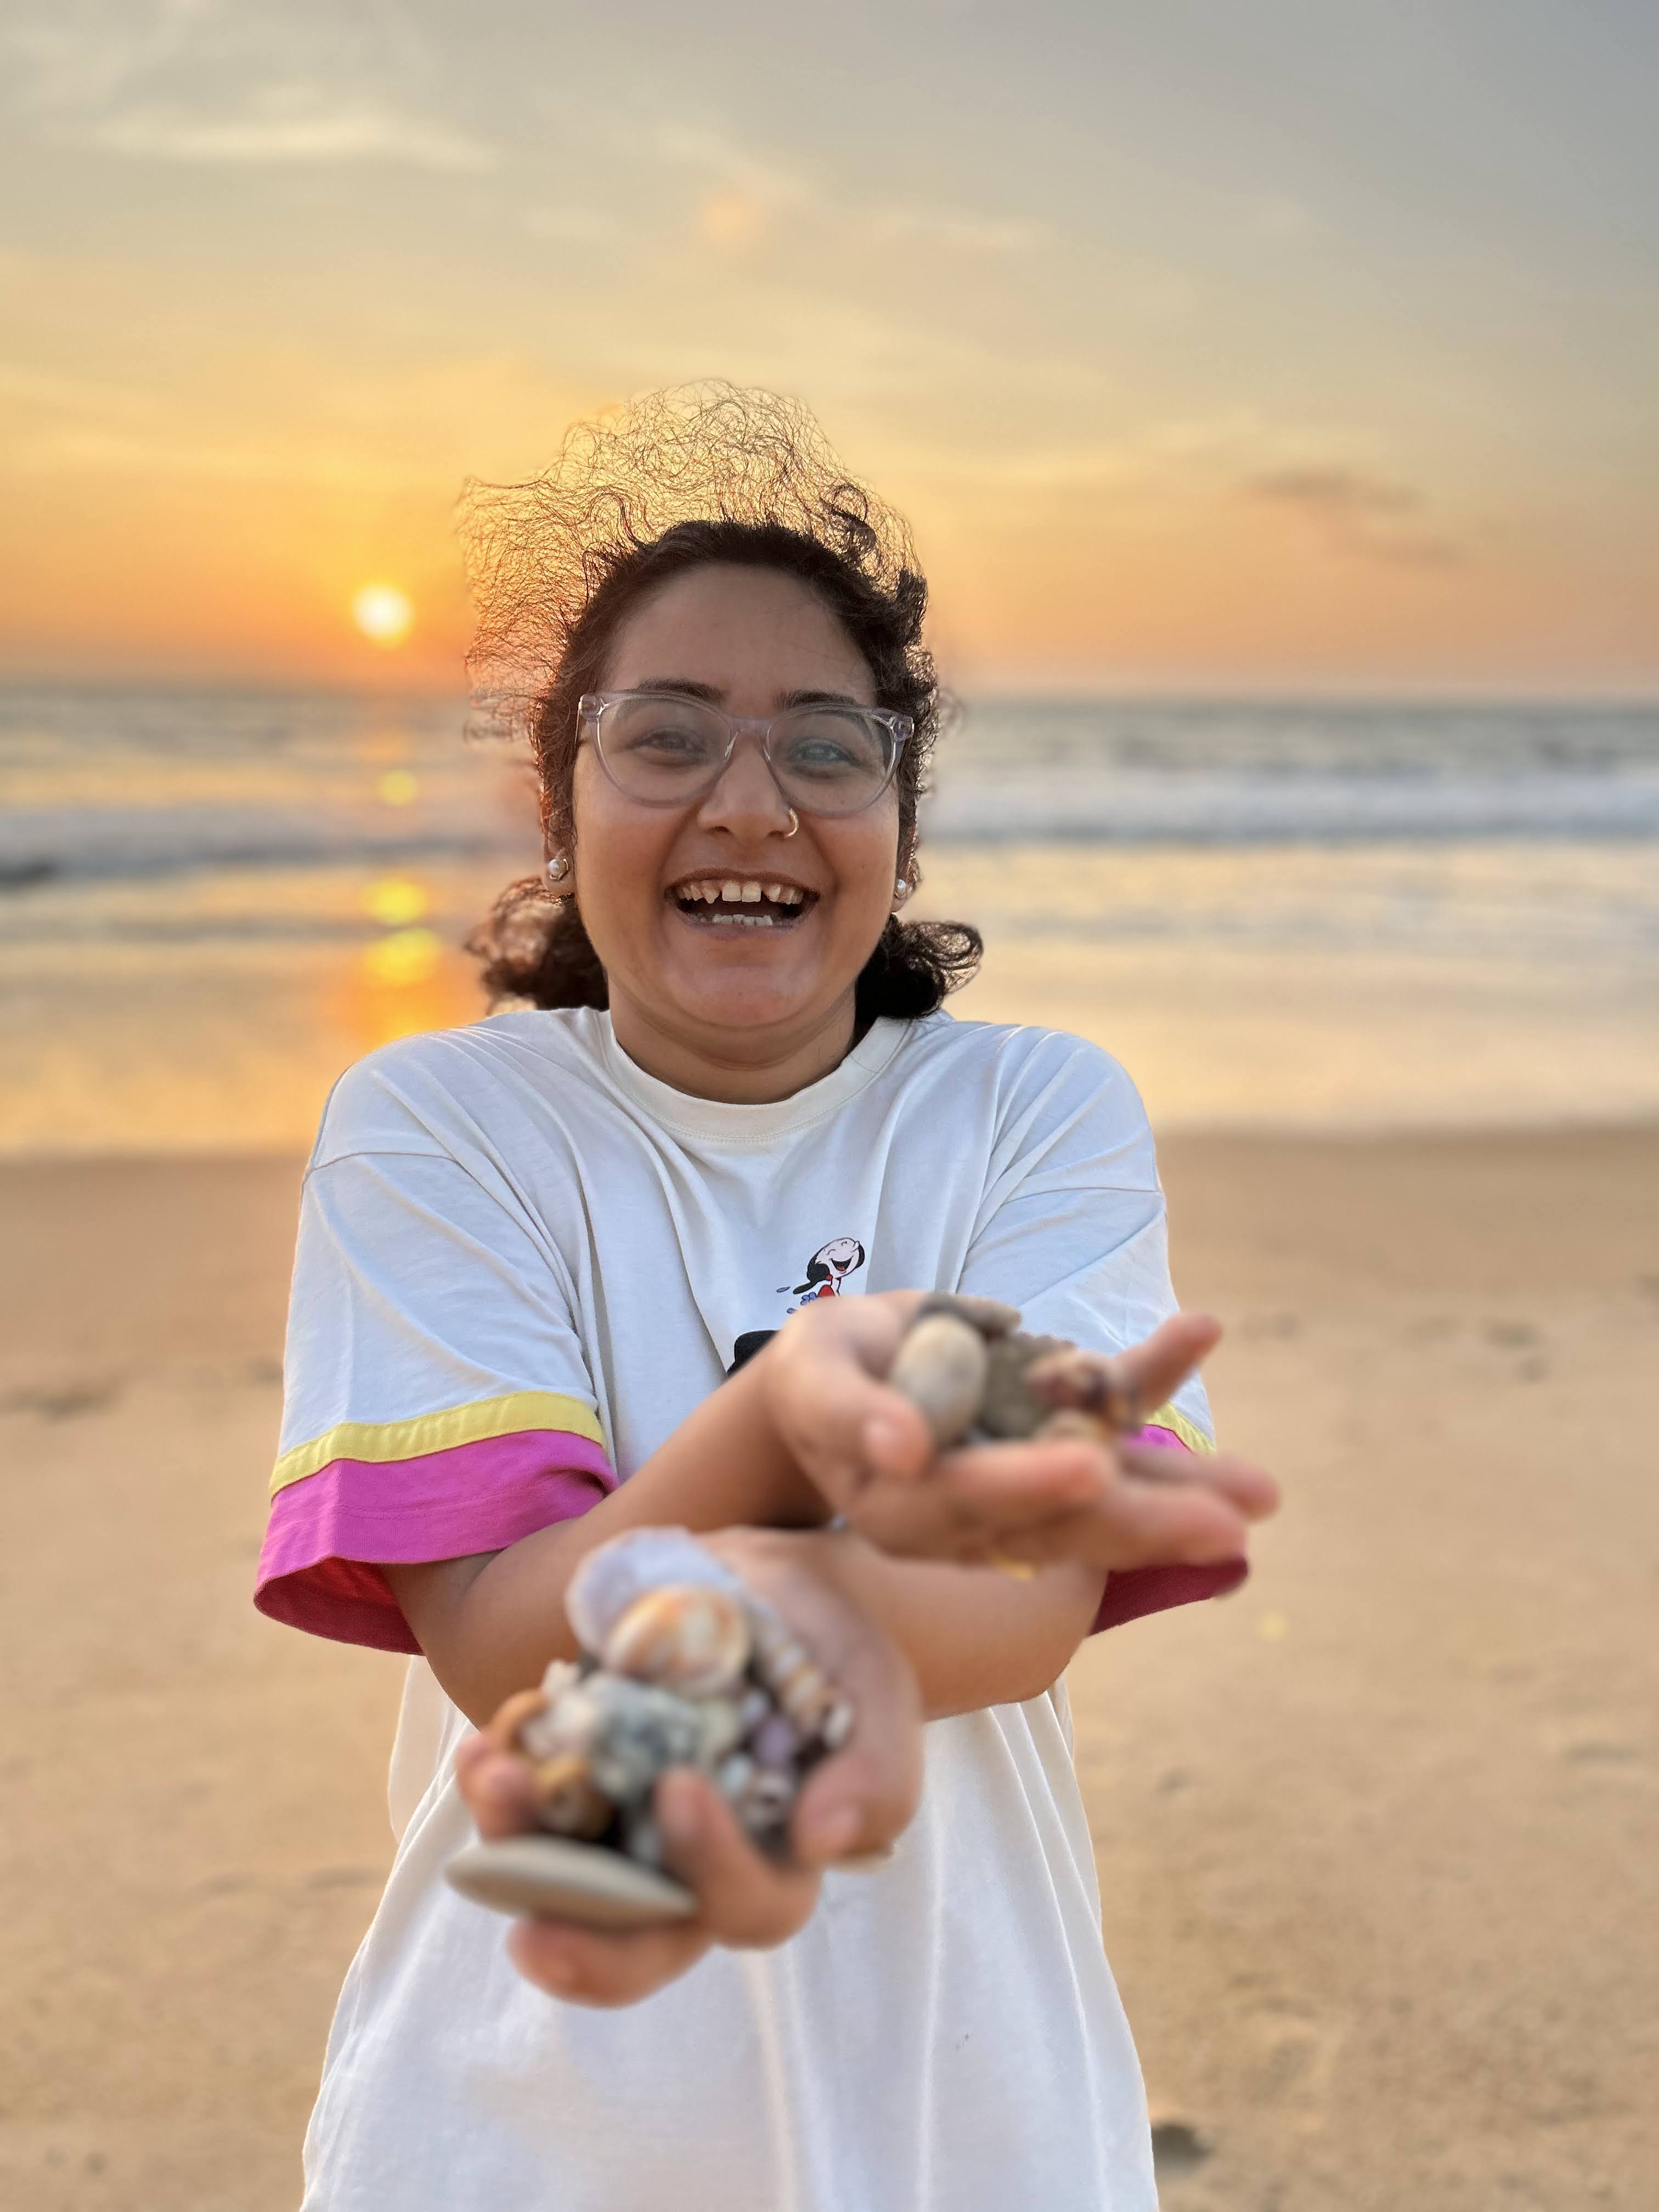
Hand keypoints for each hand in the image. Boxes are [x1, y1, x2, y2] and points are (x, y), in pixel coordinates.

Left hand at [453, 1528, 921, 2007]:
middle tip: (533, 1929)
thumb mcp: (874, 1688)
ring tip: (490, 1778)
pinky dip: (501, 1786)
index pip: (748, 1907)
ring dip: (513, 1849)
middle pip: (638, 1945)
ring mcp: (623, 1829)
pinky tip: (488, 1748)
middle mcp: (691, 1869)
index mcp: (775, 1862)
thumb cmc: (833, 1649)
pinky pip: (524, 1812)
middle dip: (583, 1941)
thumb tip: (825, 1841)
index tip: (682, 1788)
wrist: (766, 1587)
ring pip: (560, 1883)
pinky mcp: (574, 1781)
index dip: (714, 1871)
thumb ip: (876, 1768)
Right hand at [760, 1296, 1277, 1572]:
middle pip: (1064, 1526)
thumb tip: (903, 1445)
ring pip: (1110, 1495)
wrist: (844, 1376)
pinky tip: (1203, 1329)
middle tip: (1228, 1525)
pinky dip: (1157, 1373)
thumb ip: (853, 1414)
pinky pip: (1114, 1409)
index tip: (1086, 1471)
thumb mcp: (818, 1382)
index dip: (1027, 1487)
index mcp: (911, 1509)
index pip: (972, 1505)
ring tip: (1263, 1492)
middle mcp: (980, 1513)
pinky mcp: (1058, 1432)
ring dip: (1186, 1490)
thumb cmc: (824, 1379)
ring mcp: (1028, 1478)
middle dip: (1146, 1524)